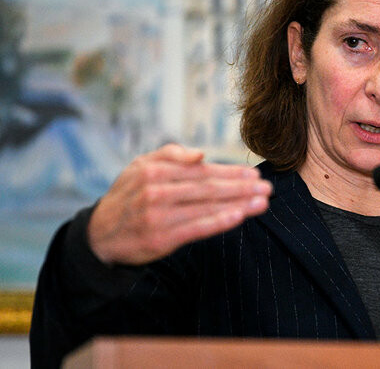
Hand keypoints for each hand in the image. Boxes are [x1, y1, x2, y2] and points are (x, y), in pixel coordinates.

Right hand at [87, 144, 271, 265]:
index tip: (255, 173)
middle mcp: (157, 191)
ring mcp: (159, 215)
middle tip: (268, 188)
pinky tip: (239, 216)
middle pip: (209, 187)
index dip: (231, 171)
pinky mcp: (161, 238)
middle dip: (242, 187)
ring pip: (207, 206)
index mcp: (155, 170)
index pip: (202, 171)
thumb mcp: (140, 166)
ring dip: (239, 204)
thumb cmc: (129, 196)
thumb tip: (200, 154)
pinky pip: (197, 227)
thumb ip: (170, 154)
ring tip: (262, 202)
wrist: (99, 235)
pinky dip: (220, 221)